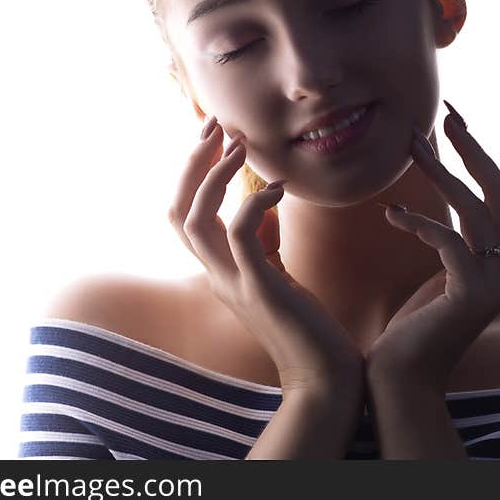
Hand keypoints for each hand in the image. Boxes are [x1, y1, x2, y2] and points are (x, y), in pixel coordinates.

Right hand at [167, 116, 363, 395]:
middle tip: (214, 124)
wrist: (323, 375)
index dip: (191, 173)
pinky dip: (251, 203)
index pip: (183, 215)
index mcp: (217, 270)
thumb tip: (263, 200)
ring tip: (240, 146)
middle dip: (191, 162)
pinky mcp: (259, 288)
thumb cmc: (305, 324)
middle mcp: (215, 275)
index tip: (215, 137)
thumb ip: (262, 240)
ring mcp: (232, 283)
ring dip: (213, 175)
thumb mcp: (276, 273)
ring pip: (196, 219)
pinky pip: (238, 235)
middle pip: (177, 210)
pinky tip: (278, 188)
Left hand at [366, 102, 499, 392]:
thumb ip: (459, 238)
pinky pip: (449, 241)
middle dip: (477, 151)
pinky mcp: (470, 296)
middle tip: (449, 117)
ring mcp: (495, 286)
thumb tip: (450, 192)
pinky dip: (420, 222)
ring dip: (439, 172)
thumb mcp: (445, 270)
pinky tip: (392, 214)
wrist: (405, 379)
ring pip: (475, 210)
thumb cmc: (419, 324)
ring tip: (410, 146)